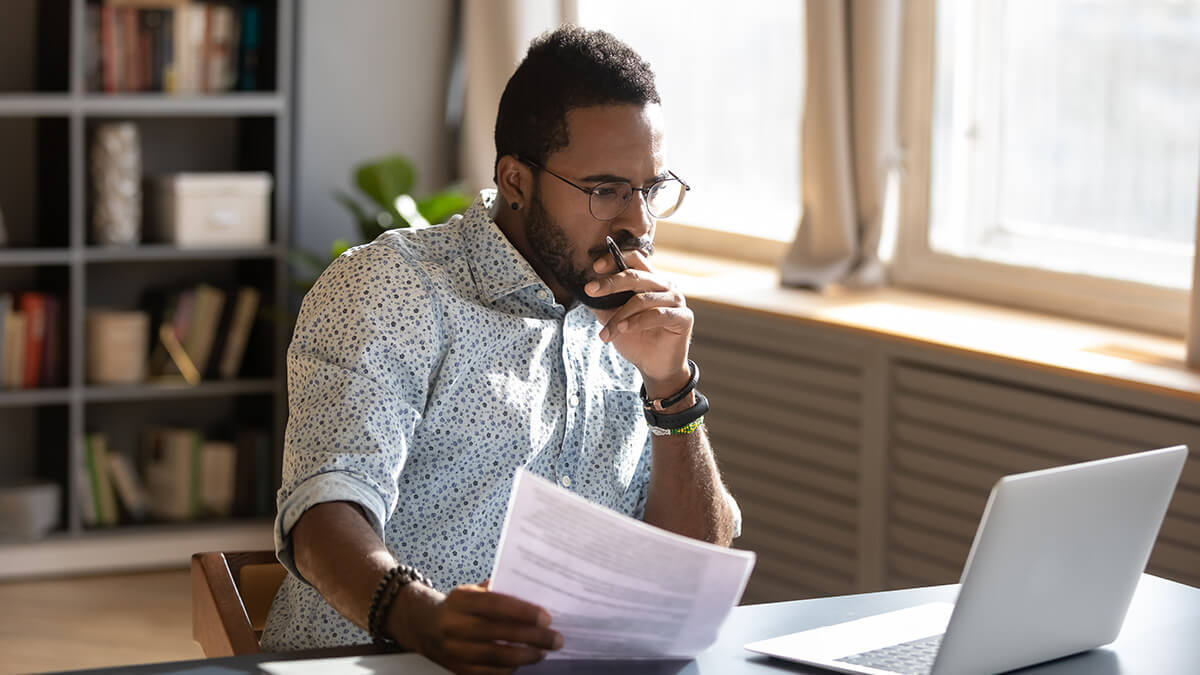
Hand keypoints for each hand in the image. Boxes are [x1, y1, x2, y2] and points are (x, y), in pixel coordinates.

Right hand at [392, 581, 562, 674]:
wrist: (423, 626)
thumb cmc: (459, 606)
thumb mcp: (472, 590)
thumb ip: (498, 591)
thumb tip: (535, 593)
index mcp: (461, 600)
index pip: (496, 605)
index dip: (523, 612)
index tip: (546, 617)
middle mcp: (454, 625)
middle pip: (498, 633)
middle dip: (532, 637)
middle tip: (556, 639)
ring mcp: (454, 650)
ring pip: (495, 657)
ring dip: (524, 656)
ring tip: (543, 652)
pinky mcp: (457, 669)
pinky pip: (488, 673)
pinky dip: (510, 669)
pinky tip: (524, 662)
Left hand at [585, 250, 692, 395]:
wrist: (653, 366)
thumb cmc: (635, 339)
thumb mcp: (613, 318)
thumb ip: (603, 302)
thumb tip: (585, 290)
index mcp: (650, 280)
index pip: (635, 259)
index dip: (615, 258)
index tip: (596, 267)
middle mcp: (665, 285)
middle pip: (636, 276)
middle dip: (610, 283)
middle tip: (590, 291)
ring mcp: (676, 300)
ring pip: (642, 299)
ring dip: (620, 315)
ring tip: (606, 332)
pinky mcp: (683, 317)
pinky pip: (657, 315)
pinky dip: (636, 322)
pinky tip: (622, 329)